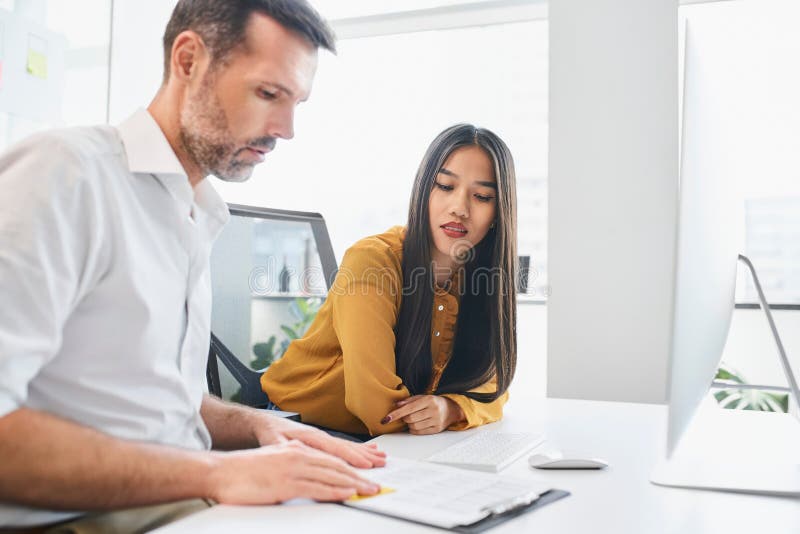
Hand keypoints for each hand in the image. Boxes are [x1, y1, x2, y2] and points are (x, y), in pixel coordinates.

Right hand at [207, 439, 379, 503]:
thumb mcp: (275, 463)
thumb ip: (294, 467)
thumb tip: (310, 477)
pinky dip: (334, 490)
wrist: (220, 472)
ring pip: (330, 474)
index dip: (351, 462)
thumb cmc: (244, 471)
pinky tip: (346, 492)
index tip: (367, 470)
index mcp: (295, 449)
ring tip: (368, 490)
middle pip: (335, 464)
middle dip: (358, 474)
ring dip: (352, 483)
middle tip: (376, 483)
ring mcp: (292, 468)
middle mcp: (297, 454)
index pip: (330, 455)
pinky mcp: (285, 483)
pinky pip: (316, 487)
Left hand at [252, 413, 385, 468]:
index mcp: (309, 436)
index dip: (350, 456)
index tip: (364, 464)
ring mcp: (323, 437)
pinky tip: (371, 450)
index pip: (334, 448)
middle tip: (381, 463)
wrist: (266, 423)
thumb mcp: (273, 443)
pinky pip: (345, 445)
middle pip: (346, 447)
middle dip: (365, 456)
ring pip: (348, 445)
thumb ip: (286, 449)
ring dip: (366, 452)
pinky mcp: (324, 440)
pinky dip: (359, 449)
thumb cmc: (270, 434)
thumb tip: (297, 453)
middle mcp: (320, 435)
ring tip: (382, 457)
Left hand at [382, 395, 464, 434]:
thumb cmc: (433, 402)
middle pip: (410, 418)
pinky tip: (417, 424)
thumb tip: (396, 405)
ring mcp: (436, 420)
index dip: (396, 414)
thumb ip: (408, 401)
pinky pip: (419, 432)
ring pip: (414, 426)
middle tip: (406, 415)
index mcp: (429, 400)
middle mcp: (434, 410)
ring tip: (414, 419)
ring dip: (409, 424)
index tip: (386, 419)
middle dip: (404, 418)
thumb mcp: (422, 397)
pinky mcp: (437, 429)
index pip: (409, 408)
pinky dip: (414, 429)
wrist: (450, 409)